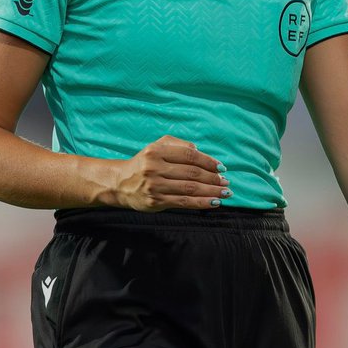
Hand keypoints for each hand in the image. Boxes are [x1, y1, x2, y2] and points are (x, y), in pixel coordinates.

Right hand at [109, 135, 230, 211]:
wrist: (121, 183)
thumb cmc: (144, 163)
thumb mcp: (157, 146)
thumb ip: (178, 145)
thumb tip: (200, 151)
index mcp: (156, 151)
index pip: (189, 155)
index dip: (208, 161)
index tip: (221, 167)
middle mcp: (154, 167)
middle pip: (192, 173)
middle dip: (213, 178)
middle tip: (226, 182)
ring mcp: (155, 186)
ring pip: (190, 189)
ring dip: (211, 191)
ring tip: (226, 192)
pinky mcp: (156, 201)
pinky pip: (184, 202)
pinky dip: (202, 203)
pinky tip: (214, 202)